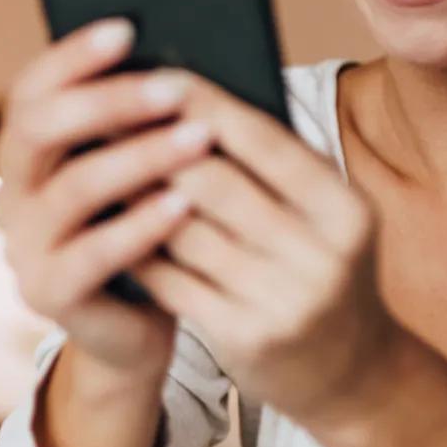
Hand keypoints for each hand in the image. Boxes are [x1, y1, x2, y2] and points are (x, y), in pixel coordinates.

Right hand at [0, 19, 211, 381]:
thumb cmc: (145, 230)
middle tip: (174, 87)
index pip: (30, 89)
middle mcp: (11, 193)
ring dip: (139, 157)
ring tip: (198, 138)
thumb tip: (185, 56)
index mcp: (25, 151)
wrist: (137, 327)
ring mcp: (23, 246)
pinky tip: (183, 205)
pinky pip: (92, 253)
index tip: (127, 28)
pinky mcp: (46, 294)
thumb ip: (139, 125)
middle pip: (39, 129)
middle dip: (107, 101)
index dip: (72, 56)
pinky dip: (139, 225)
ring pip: (72, 189)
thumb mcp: (138, 170)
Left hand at [129, 73, 401, 425]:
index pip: (264, 141)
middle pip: (215, 183)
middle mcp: (321, 255)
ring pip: (184, 232)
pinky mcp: (245, 339)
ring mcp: (284, 302)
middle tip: (104, 113)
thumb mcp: (324, 217)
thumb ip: (273, 167)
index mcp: (344, 208)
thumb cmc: (319, 269)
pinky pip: (173, 281)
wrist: (350, 371)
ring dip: (134, 194)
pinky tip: (108, 223)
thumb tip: (190, 99)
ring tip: (96, 162)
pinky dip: (137, 247)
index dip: (205, 104)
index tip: (154, 74)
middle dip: (154, 145)